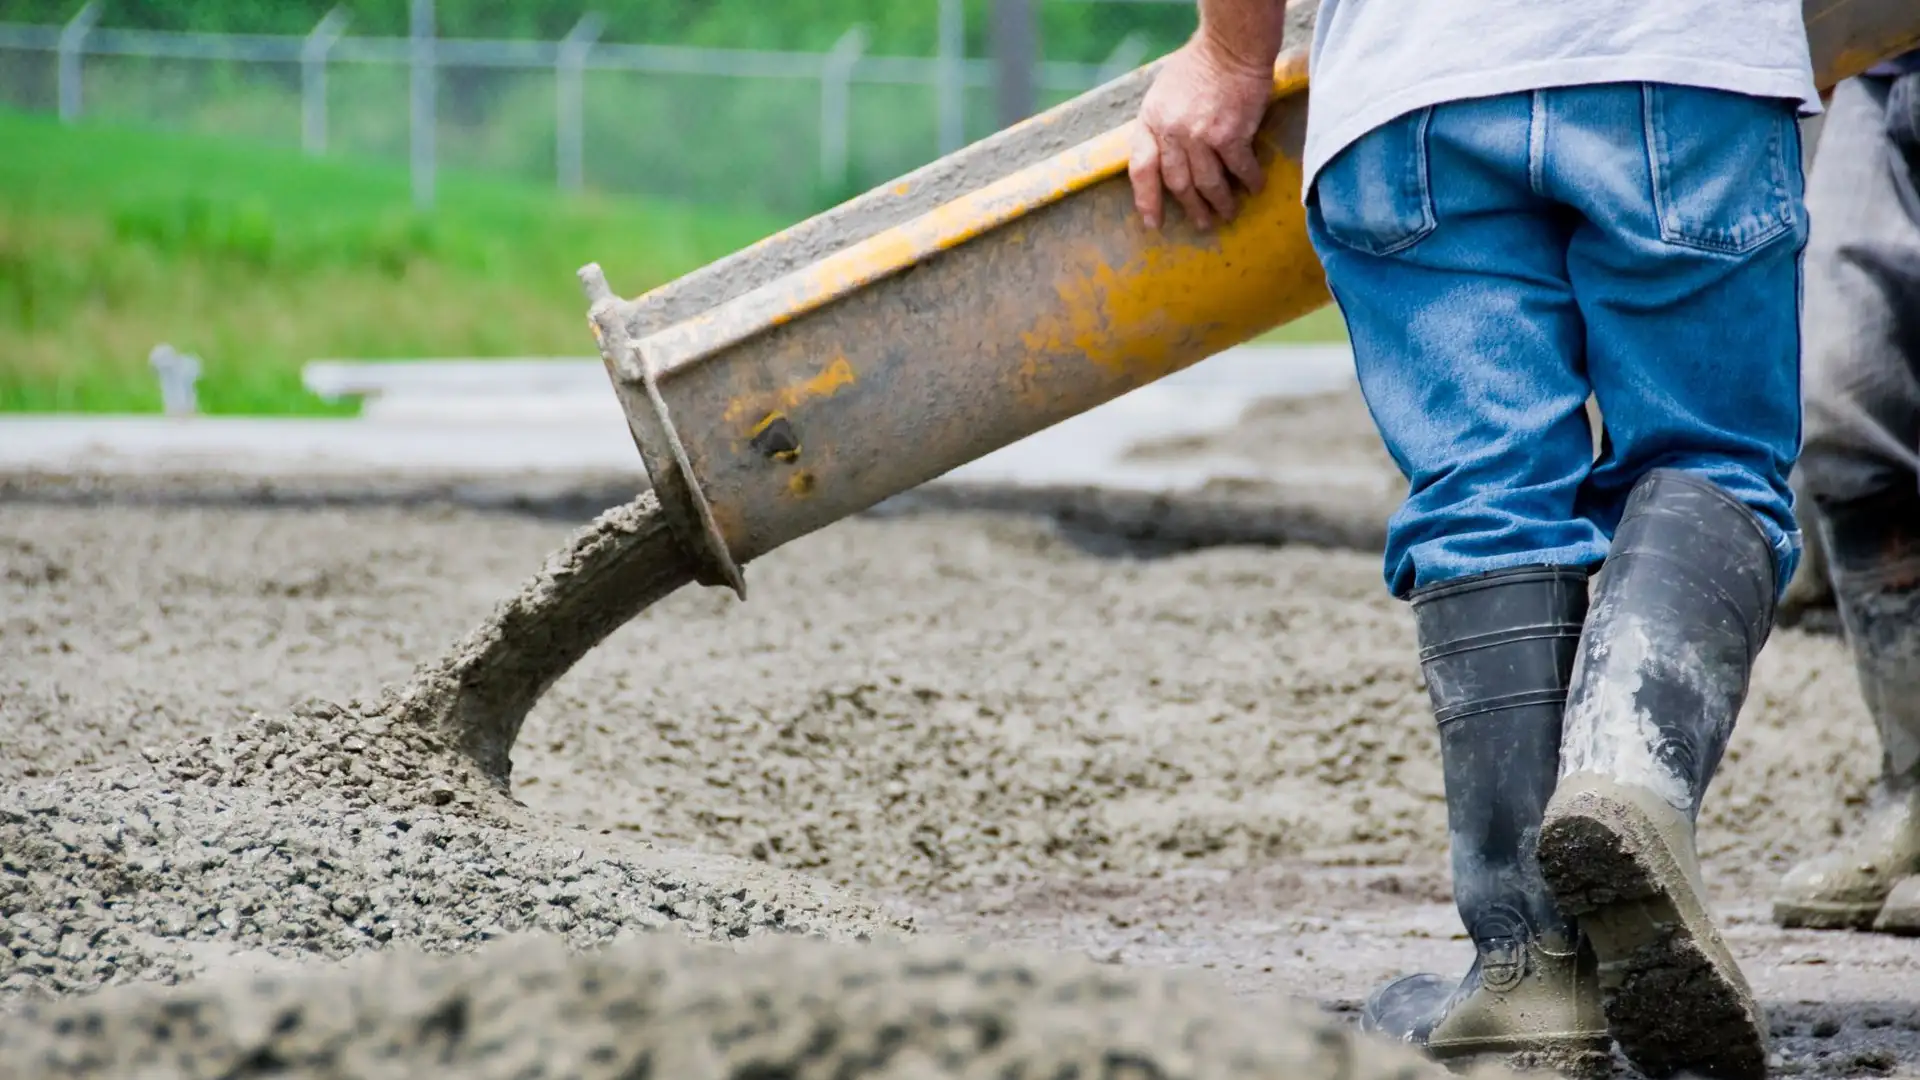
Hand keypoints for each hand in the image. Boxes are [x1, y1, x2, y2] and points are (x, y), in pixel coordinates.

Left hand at [1128, 33, 1275, 230]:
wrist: (1231, 47)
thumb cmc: (1198, 66)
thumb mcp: (1162, 94)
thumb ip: (1160, 127)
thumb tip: (1164, 159)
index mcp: (1151, 121)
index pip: (1141, 169)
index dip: (1146, 200)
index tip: (1152, 222)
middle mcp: (1172, 133)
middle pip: (1178, 183)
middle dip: (1191, 208)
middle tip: (1202, 223)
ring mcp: (1200, 136)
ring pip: (1208, 183)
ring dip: (1220, 203)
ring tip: (1227, 213)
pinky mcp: (1230, 135)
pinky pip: (1239, 168)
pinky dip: (1248, 181)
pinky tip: (1254, 188)